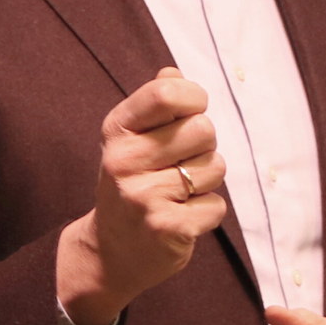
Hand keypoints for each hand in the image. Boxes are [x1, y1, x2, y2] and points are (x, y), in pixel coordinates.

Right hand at [55, 66, 225, 324]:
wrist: (109, 252)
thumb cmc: (131, 184)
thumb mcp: (131, 141)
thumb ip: (154, 105)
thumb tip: (174, 72)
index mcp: (117, 131)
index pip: (167, 93)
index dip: (193, 98)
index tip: (190, 112)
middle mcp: (124, 161)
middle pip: (203, 129)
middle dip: (203, 146)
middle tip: (181, 164)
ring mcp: (144, 196)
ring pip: (215, 167)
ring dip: (206, 181)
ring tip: (179, 192)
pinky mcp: (167, 228)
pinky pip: (216, 205)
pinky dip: (207, 212)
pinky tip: (182, 217)